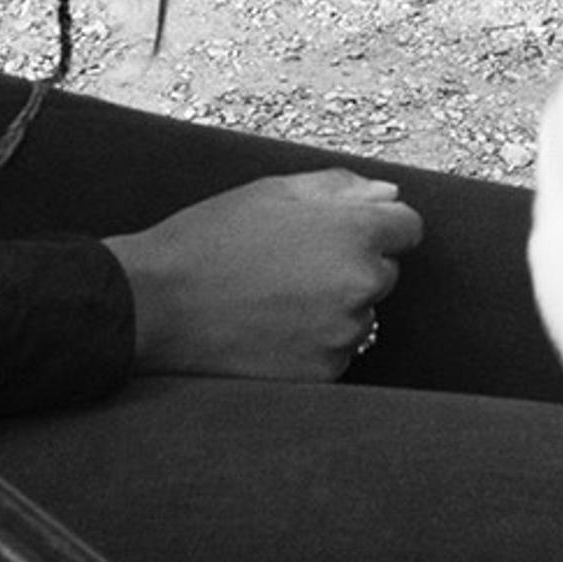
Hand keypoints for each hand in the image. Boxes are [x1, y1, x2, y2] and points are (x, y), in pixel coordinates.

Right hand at [104, 170, 423, 380]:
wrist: (154, 305)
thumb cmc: (209, 239)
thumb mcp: (273, 191)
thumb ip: (341, 188)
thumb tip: (388, 196)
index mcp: (354, 232)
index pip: (408, 227)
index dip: (377, 226)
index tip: (345, 233)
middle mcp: (359, 285)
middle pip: (383, 272)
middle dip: (352, 266)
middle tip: (292, 266)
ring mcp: (342, 334)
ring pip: (359, 316)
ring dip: (333, 308)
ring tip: (274, 300)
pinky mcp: (321, 373)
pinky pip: (335, 353)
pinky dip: (313, 344)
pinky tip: (269, 330)